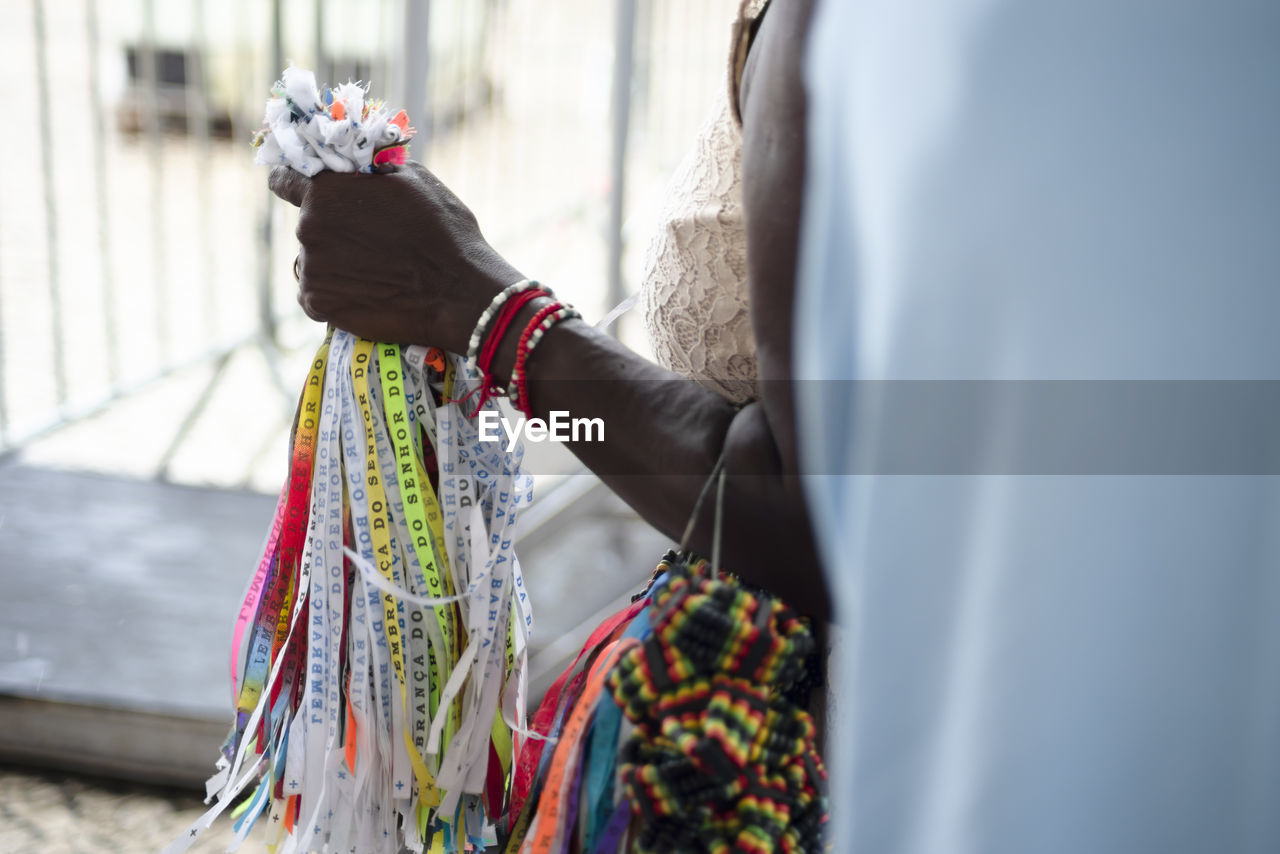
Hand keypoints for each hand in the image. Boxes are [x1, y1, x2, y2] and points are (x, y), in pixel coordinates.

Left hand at [269, 162, 524, 352]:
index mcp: (327, 189)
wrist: (460, 293)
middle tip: (371, 246)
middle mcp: (308, 225)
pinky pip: (316, 297)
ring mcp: (311, 267)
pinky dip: (335, 298)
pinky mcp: (318, 304)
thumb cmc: (445, 233)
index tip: (298, 192)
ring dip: (334, 266)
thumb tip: (363, 169)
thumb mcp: (416, 180)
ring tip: (375, 275)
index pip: (285, 180)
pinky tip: (367, 296)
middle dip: (333, 232)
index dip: (293, 185)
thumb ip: (374, 173)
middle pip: (308, 226)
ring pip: (313, 263)